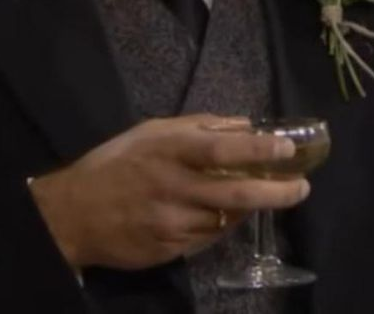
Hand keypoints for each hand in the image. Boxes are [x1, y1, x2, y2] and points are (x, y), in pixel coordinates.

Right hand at [28, 114, 309, 270]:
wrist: (71, 215)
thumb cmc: (116, 164)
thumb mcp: (152, 131)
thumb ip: (199, 126)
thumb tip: (244, 124)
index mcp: (169, 152)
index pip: (222, 149)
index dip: (258, 149)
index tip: (287, 148)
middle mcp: (174, 188)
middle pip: (236, 193)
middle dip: (277, 191)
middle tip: (301, 187)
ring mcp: (172, 223)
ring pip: (227, 218)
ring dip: (252, 207)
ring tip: (269, 195)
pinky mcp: (169, 249)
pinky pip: (209, 237)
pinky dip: (226, 223)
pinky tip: (231, 213)